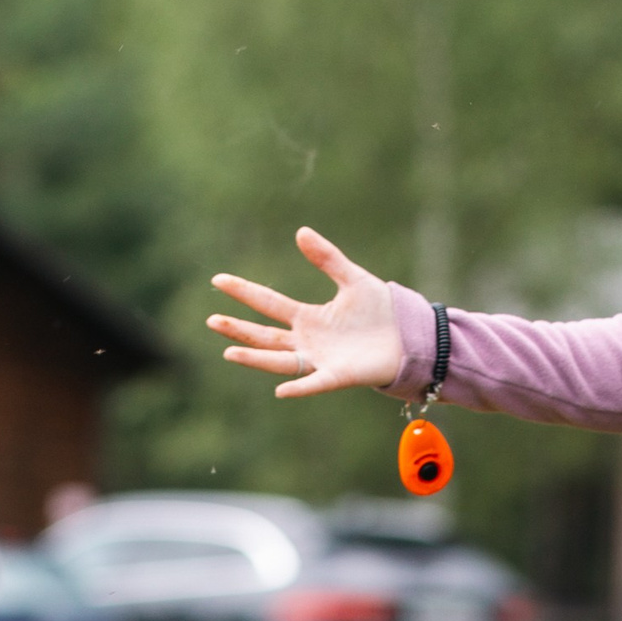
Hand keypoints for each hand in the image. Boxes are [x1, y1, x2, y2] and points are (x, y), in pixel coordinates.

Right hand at [208, 227, 406, 399]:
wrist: (410, 336)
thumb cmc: (382, 311)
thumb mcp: (352, 279)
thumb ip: (327, 258)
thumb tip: (300, 232)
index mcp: (308, 318)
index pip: (268, 303)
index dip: (244, 291)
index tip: (218, 279)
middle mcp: (308, 341)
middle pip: (264, 336)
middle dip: (238, 329)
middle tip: (211, 320)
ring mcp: (320, 360)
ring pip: (279, 361)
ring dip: (255, 358)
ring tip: (228, 352)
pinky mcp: (339, 376)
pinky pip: (315, 383)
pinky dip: (299, 387)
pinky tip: (280, 389)